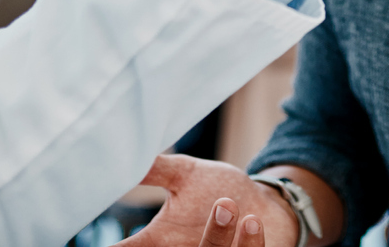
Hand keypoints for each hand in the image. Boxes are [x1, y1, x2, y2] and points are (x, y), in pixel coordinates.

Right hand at [135, 155, 298, 246]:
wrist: (262, 206)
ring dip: (217, 237)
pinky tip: (253, 222)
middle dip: (191, 240)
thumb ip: (154, 168)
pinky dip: (249, 244)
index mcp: (160, 241)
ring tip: (227, 206)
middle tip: (207, 209)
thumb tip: (125, 152)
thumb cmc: (217, 191)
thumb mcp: (183, 174)